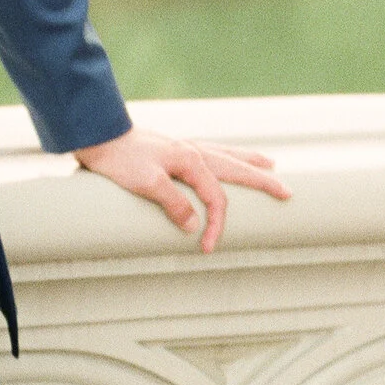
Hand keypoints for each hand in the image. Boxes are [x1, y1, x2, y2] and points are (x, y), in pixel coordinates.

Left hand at [72, 129, 287, 253]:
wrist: (98, 136)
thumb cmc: (119, 160)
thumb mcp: (147, 183)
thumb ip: (174, 203)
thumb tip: (194, 224)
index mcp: (190, 160)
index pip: (217, 198)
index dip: (217, 224)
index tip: (206, 247)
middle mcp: (192, 151)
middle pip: (236, 168)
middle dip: (262, 180)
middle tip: (286, 190)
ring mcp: (183, 149)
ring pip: (226, 155)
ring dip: (248, 162)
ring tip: (269, 164)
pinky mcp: (172, 150)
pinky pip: (210, 153)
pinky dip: (226, 156)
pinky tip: (224, 158)